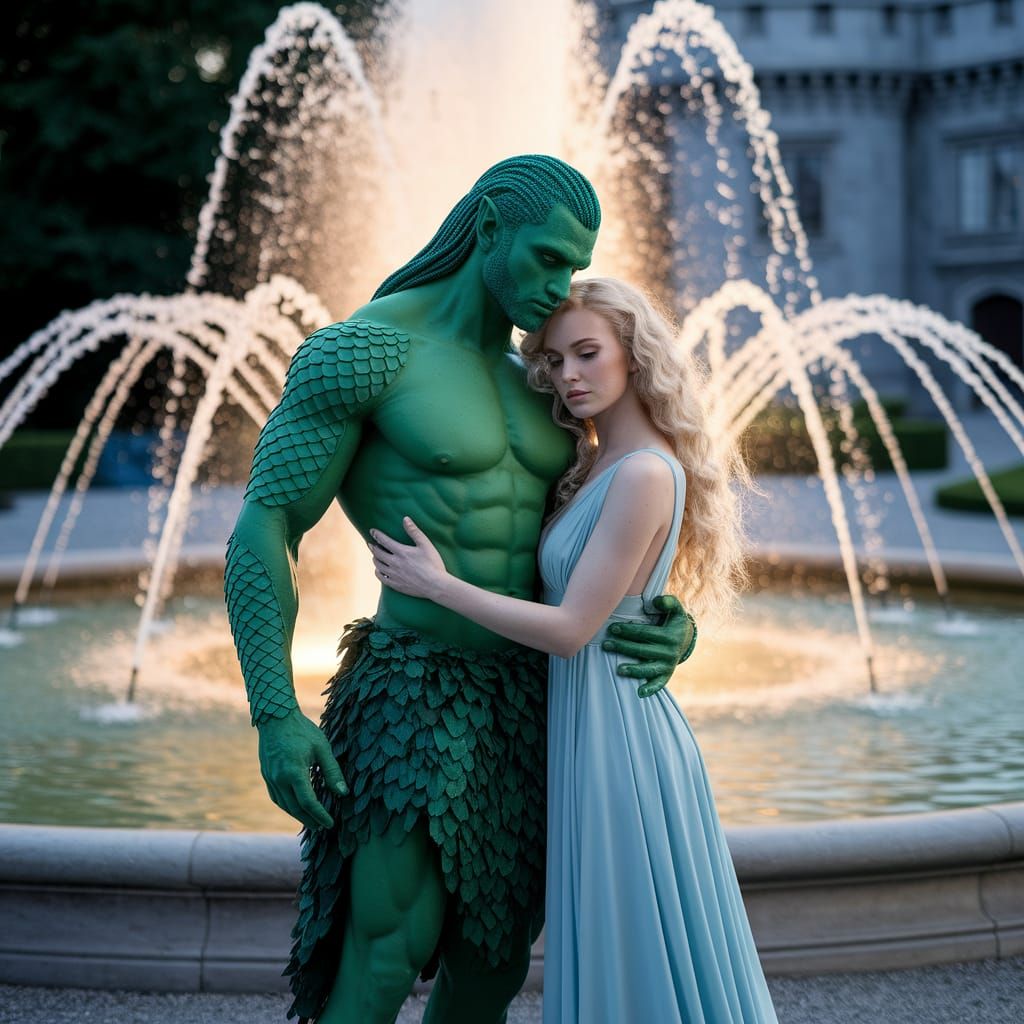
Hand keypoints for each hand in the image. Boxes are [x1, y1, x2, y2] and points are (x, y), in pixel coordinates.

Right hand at [257, 709, 347, 829]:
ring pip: (284, 804)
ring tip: (310, 821)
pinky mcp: (266, 774)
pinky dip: (287, 806)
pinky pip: (276, 797)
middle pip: (295, 807)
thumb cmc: (302, 730)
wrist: (276, 717)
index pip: (308, 802)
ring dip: (297, 815)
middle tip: (322, 827)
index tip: (330, 823)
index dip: (320, 815)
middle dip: (309, 819)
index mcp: (294, 772)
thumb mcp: (322, 748)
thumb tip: (343, 793)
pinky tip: (295, 807)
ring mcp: (270, 777)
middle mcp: (279, 778)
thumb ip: (332, 771)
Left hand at [370, 517, 447, 599]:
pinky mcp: (396, 585)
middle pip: (378, 553)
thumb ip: (414, 531)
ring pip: (378, 566)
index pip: (384, 541)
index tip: (372, 531)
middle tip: (370, 544)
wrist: (435, 585)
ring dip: (375, 559)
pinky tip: (379, 571)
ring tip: (375, 556)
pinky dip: (378, 572)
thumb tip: (405, 518)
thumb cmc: (433, 563)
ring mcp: (394, 575)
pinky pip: (382, 578)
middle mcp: (395, 563)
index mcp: (401, 552)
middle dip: (373, 547)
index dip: (376, 534)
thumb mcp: (425, 544)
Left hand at [604, 595, 696, 698]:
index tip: (612, 628)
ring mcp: (668, 664)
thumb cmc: (673, 621)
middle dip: (623, 647)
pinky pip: (659, 683)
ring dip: (634, 670)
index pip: (645, 633)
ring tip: (619, 670)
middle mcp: (669, 651)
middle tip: (606, 645)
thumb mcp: (676, 609)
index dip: (628, 631)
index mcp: (669, 635)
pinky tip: (640, 693)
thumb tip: (657, 601)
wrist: (686, 638)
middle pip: (642, 650)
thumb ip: (669, 602)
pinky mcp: (667, 674)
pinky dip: (651, 688)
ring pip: (649, 668)